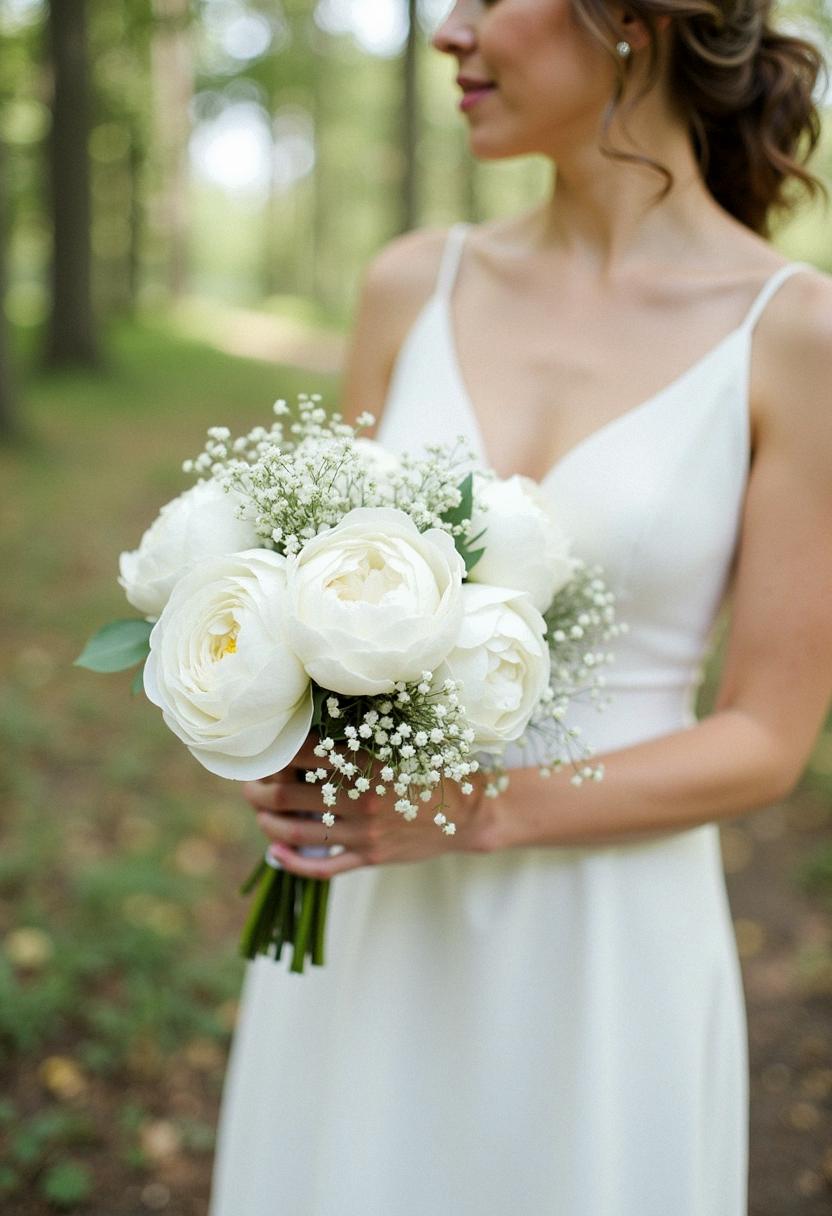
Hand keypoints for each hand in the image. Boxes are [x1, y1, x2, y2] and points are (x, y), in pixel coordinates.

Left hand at [242, 735, 493, 878]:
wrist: (470, 814)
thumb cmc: (433, 767)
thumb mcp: (405, 741)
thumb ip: (365, 732)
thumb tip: (318, 713)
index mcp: (369, 762)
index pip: (304, 754)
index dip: (275, 754)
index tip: (265, 750)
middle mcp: (362, 799)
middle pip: (289, 796)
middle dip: (259, 790)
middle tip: (249, 784)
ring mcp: (364, 833)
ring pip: (298, 833)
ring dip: (268, 822)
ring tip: (260, 812)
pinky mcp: (369, 857)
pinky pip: (321, 867)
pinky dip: (291, 861)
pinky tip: (276, 851)